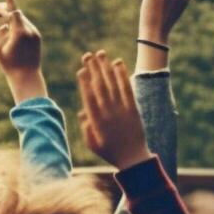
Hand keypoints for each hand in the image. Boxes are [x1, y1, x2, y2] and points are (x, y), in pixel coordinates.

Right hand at [0, 0, 44, 101]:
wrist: (27, 76)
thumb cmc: (8, 65)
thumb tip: (4, 26)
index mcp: (19, 32)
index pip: (12, 10)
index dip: (5, 1)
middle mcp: (29, 30)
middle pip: (14, 12)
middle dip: (0, 8)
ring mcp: (34, 32)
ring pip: (18, 18)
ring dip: (5, 15)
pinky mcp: (36, 36)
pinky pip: (23, 25)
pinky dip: (13, 23)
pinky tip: (4, 27)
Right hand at [78, 50, 149, 170]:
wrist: (133, 158)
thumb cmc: (109, 152)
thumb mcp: (92, 143)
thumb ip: (86, 127)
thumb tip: (82, 111)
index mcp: (96, 121)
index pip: (88, 97)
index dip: (84, 82)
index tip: (80, 70)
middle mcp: (108, 113)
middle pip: (99, 86)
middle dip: (93, 69)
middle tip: (87, 55)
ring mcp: (122, 110)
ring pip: (112, 84)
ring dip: (106, 67)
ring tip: (101, 54)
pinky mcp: (133, 108)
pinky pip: (127, 88)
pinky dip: (122, 75)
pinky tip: (118, 64)